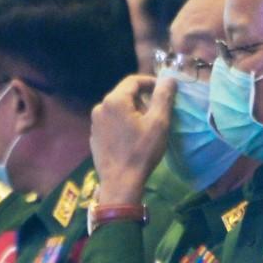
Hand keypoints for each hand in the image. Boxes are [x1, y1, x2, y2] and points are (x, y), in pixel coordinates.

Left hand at [91, 74, 175, 204]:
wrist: (120, 182)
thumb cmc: (142, 151)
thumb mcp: (158, 122)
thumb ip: (163, 97)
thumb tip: (169, 79)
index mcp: (115, 100)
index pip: (134, 80)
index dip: (151, 82)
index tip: (164, 91)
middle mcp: (100, 107)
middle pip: (124, 94)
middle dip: (142, 100)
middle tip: (156, 114)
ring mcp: (95, 123)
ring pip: (117, 109)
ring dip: (132, 112)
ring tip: (145, 129)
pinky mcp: (94, 137)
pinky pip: (110, 122)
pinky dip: (122, 124)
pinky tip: (131, 139)